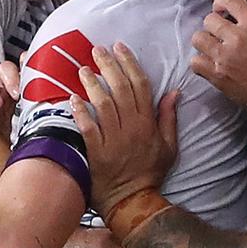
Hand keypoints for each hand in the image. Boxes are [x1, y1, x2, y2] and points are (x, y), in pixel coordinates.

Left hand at [72, 43, 179, 210]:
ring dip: (92, 84)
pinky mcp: (96, 151)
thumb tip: (174, 92)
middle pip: (120, 89)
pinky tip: (72, 98)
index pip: (140, 85)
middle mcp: (131, 127)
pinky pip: (87, 128)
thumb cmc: (150, 173)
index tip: (120, 47)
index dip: (130, 63)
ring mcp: (113, 139)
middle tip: (98, 49)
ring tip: (83, 69)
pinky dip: (80, 112)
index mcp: (148, 123)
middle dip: (109, 65)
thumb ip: (169, 118)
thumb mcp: (169, 146)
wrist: (133, 200)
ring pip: (103, 104)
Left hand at [191, 0, 246, 116]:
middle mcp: (237, 38)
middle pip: (209, 19)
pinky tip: (213, 61)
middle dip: (216, 22)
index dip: (224, 2)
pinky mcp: (218, 76)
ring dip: (206, 40)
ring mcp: (225, 58)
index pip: (227, 0)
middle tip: (223, 30)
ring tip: (216, 45)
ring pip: (198, 38)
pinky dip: (201, 61)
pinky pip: (195, 62)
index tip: (225, 9)